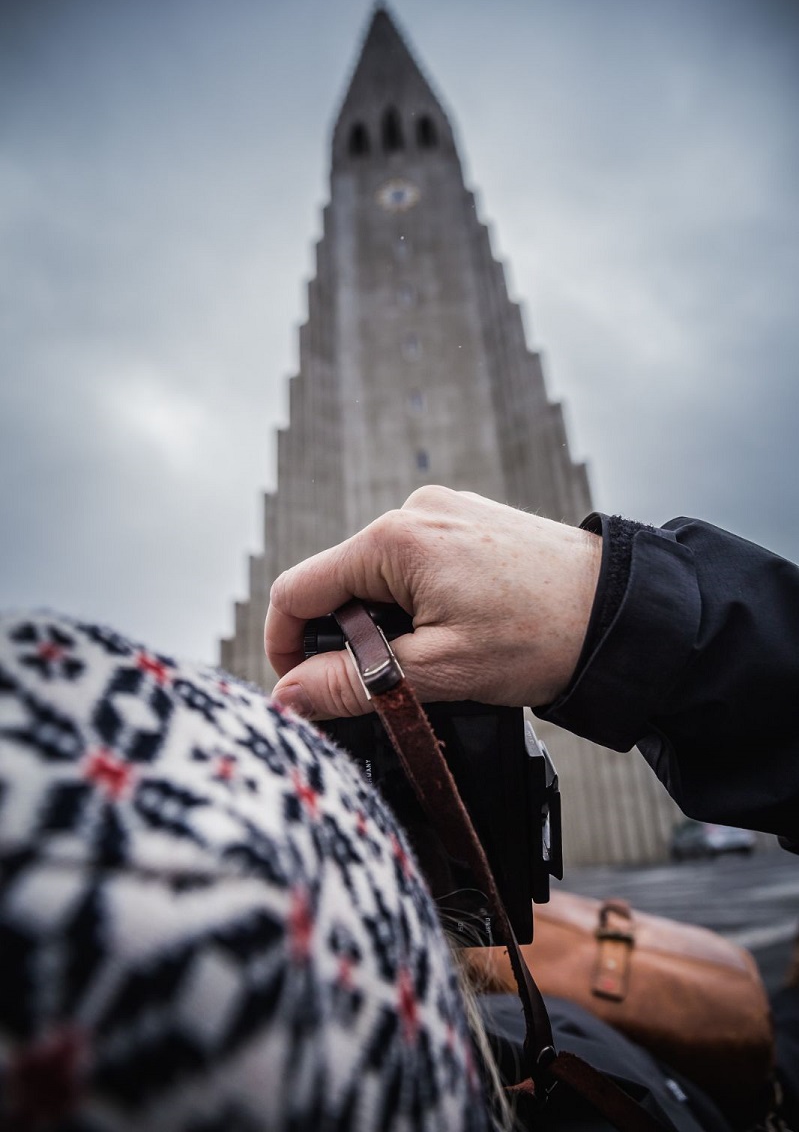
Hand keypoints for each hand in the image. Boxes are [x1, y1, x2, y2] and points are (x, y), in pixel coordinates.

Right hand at [266, 486, 600, 719]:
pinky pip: (416, 564)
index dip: (285, 644)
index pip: (298, 589)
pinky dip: (417, 603)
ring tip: (436, 657)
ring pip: (379, 577)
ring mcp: (444, 512)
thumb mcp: (436, 671)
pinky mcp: (468, 522)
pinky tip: (458, 630)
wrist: (623, 613)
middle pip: (339, 582)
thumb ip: (352, 682)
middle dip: (346, 638)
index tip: (300, 687)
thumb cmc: (541, 636)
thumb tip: (289, 696)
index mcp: (394, 539)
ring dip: (386, 623)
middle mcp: (413, 512)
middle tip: (386, 683)